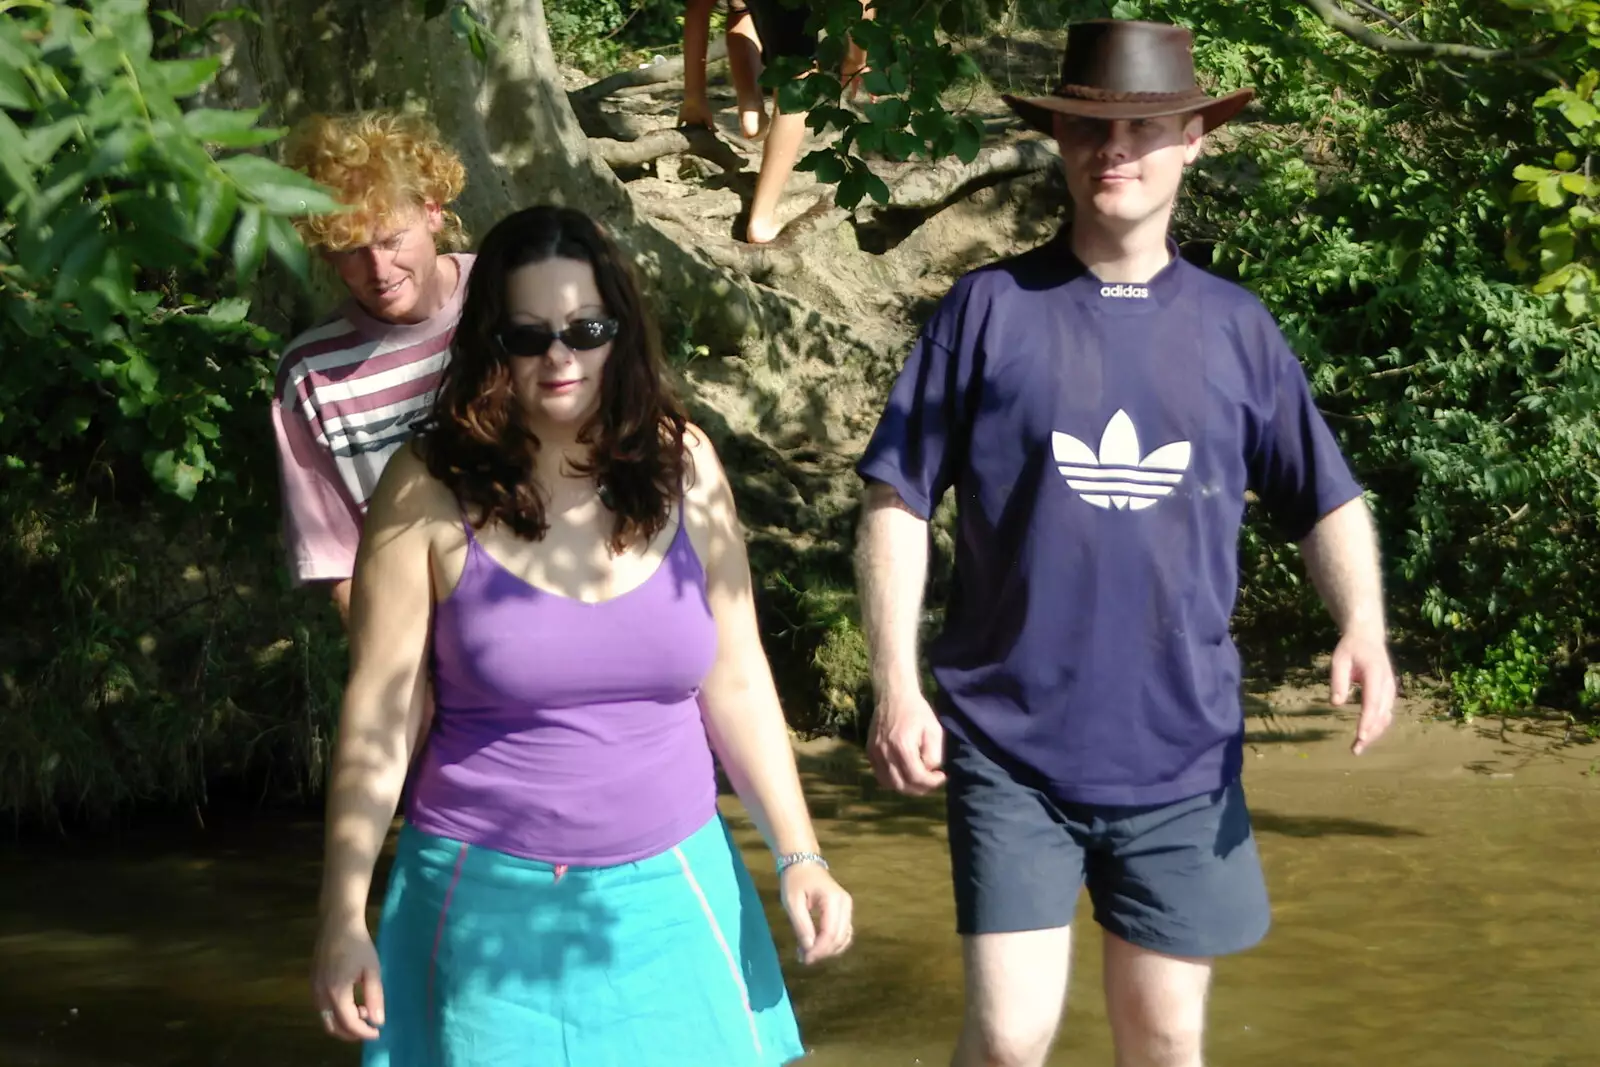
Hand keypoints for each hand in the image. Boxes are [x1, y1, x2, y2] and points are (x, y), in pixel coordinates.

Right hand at [311, 914, 383, 1040]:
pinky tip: (352, 1001)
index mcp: (336, 992)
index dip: (363, 1032)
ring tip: (364, 1011)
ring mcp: (314, 989)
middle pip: (333, 1027)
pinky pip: (322, 1007)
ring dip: (343, 1022)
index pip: (348, 1024)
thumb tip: (378, 1021)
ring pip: (326, 1019)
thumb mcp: (372, 971)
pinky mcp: (313, 983)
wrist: (338, 923)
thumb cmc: (359, 944)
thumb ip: (375, 997)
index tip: (377, 1032)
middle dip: (351, 1032)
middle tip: (370, 1027)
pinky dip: (336, 1012)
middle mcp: (320, 995)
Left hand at [780, 862, 853, 964]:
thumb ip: (801, 925)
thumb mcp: (792, 902)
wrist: (803, 863)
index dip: (819, 950)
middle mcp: (845, 904)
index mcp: (833, 900)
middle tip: (803, 959)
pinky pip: (843, 933)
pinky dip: (831, 943)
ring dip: (828, 950)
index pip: (831, 933)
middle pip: (840, 938)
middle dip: (823, 952)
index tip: (805, 959)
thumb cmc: (795, 880)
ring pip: (844, 938)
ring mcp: (847, 908)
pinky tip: (816, 947)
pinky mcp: (844, 911)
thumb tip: (809, 948)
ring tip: (807, 954)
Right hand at [867, 687, 946, 794]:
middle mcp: (885, 753)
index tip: (942, 776)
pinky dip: (894, 781)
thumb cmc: (917, 711)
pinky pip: (881, 776)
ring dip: (906, 787)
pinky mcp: (870, 752)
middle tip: (932, 782)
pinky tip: (905, 773)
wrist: (893, 696)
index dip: (932, 783)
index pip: (916, 777)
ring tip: (919, 780)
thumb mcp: (934, 730)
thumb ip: (934, 754)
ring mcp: (875, 753)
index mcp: (902, 746)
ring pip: (889, 784)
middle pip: (902, 786)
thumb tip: (929, 771)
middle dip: (920, 788)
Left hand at [1330, 628, 1396, 754]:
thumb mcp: (1339, 660)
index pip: (1372, 702)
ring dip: (1374, 733)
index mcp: (1375, 674)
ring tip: (1358, 748)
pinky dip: (1377, 727)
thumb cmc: (1351, 649)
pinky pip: (1385, 714)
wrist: (1368, 638)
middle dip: (1370, 733)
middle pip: (1381, 714)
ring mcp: (1390, 690)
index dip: (1367, 721)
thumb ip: (1338, 681)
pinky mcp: (1388, 694)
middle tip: (1355, 750)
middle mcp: (1387, 685)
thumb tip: (1335, 703)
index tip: (1361, 736)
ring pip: (1385, 717)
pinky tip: (1366, 737)